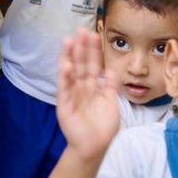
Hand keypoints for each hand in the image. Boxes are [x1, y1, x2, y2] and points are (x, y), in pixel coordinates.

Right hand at [56, 28, 119, 160]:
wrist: (94, 147)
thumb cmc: (103, 128)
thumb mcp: (112, 104)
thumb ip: (112, 87)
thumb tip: (112, 70)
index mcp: (94, 87)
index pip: (94, 65)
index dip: (94, 50)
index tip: (94, 34)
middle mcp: (82, 88)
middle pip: (82, 64)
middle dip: (82, 47)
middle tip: (81, 30)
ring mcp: (72, 94)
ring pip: (71, 72)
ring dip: (70, 56)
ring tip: (69, 41)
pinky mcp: (64, 104)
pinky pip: (65, 88)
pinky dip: (65, 77)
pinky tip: (66, 65)